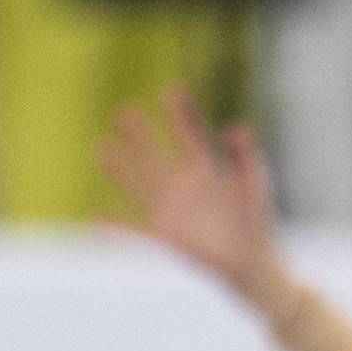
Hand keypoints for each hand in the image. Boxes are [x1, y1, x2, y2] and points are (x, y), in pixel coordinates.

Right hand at [101, 84, 284, 291]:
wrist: (252, 260)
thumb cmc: (256, 220)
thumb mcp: (254, 182)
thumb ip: (246, 154)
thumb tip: (237, 124)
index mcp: (205, 170)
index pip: (190, 135)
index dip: (182, 113)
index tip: (172, 90)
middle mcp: (182, 186)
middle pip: (156, 154)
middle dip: (140, 135)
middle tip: (124, 111)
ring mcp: (171, 209)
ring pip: (140, 183)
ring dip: (121, 168)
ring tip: (101, 148)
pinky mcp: (166, 234)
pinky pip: (135, 228)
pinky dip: (115, 225)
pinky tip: (95, 219)